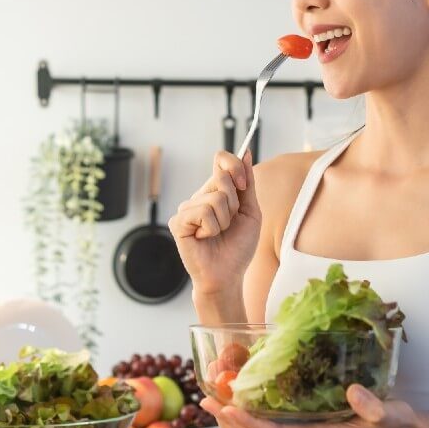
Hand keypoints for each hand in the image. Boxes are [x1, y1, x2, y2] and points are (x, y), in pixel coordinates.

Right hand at [168, 150, 261, 295]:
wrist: (227, 275)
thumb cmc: (238, 247)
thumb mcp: (250, 212)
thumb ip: (247, 184)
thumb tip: (247, 152)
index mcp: (215, 191)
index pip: (220, 159)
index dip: (234, 166)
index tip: (243, 185)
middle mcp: (199, 196)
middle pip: (221, 178)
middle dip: (234, 204)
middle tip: (229, 223)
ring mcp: (187, 208)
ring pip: (215, 198)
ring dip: (224, 221)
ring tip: (218, 234)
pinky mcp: (178, 222)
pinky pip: (203, 212)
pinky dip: (211, 228)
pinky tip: (204, 238)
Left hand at [206, 385, 422, 427]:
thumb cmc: (393, 424)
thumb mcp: (388, 415)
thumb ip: (373, 407)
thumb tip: (352, 391)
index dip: (249, 423)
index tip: (226, 410)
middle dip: (234, 415)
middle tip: (205, 398)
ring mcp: (309, 427)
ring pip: (268, 420)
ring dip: (243, 408)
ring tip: (218, 391)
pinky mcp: (312, 417)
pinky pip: (280, 413)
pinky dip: (261, 401)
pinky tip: (251, 386)